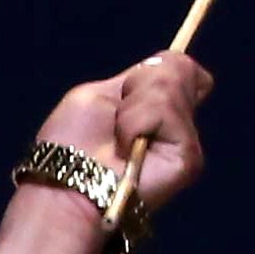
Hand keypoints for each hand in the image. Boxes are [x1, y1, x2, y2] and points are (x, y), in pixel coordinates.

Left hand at [39, 51, 213, 216]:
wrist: (66, 188)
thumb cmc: (70, 146)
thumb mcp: (100, 93)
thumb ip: (142, 78)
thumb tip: (186, 66)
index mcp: (156, 109)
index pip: (182, 69)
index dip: (162, 68)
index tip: (129, 90)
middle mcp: (175, 125)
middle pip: (180, 71)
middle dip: (139, 86)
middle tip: (116, 122)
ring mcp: (184, 142)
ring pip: (172, 89)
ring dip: (131, 110)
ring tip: (118, 141)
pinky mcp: (189, 158)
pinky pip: (166, 112)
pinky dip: (137, 124)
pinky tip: (127, 151)